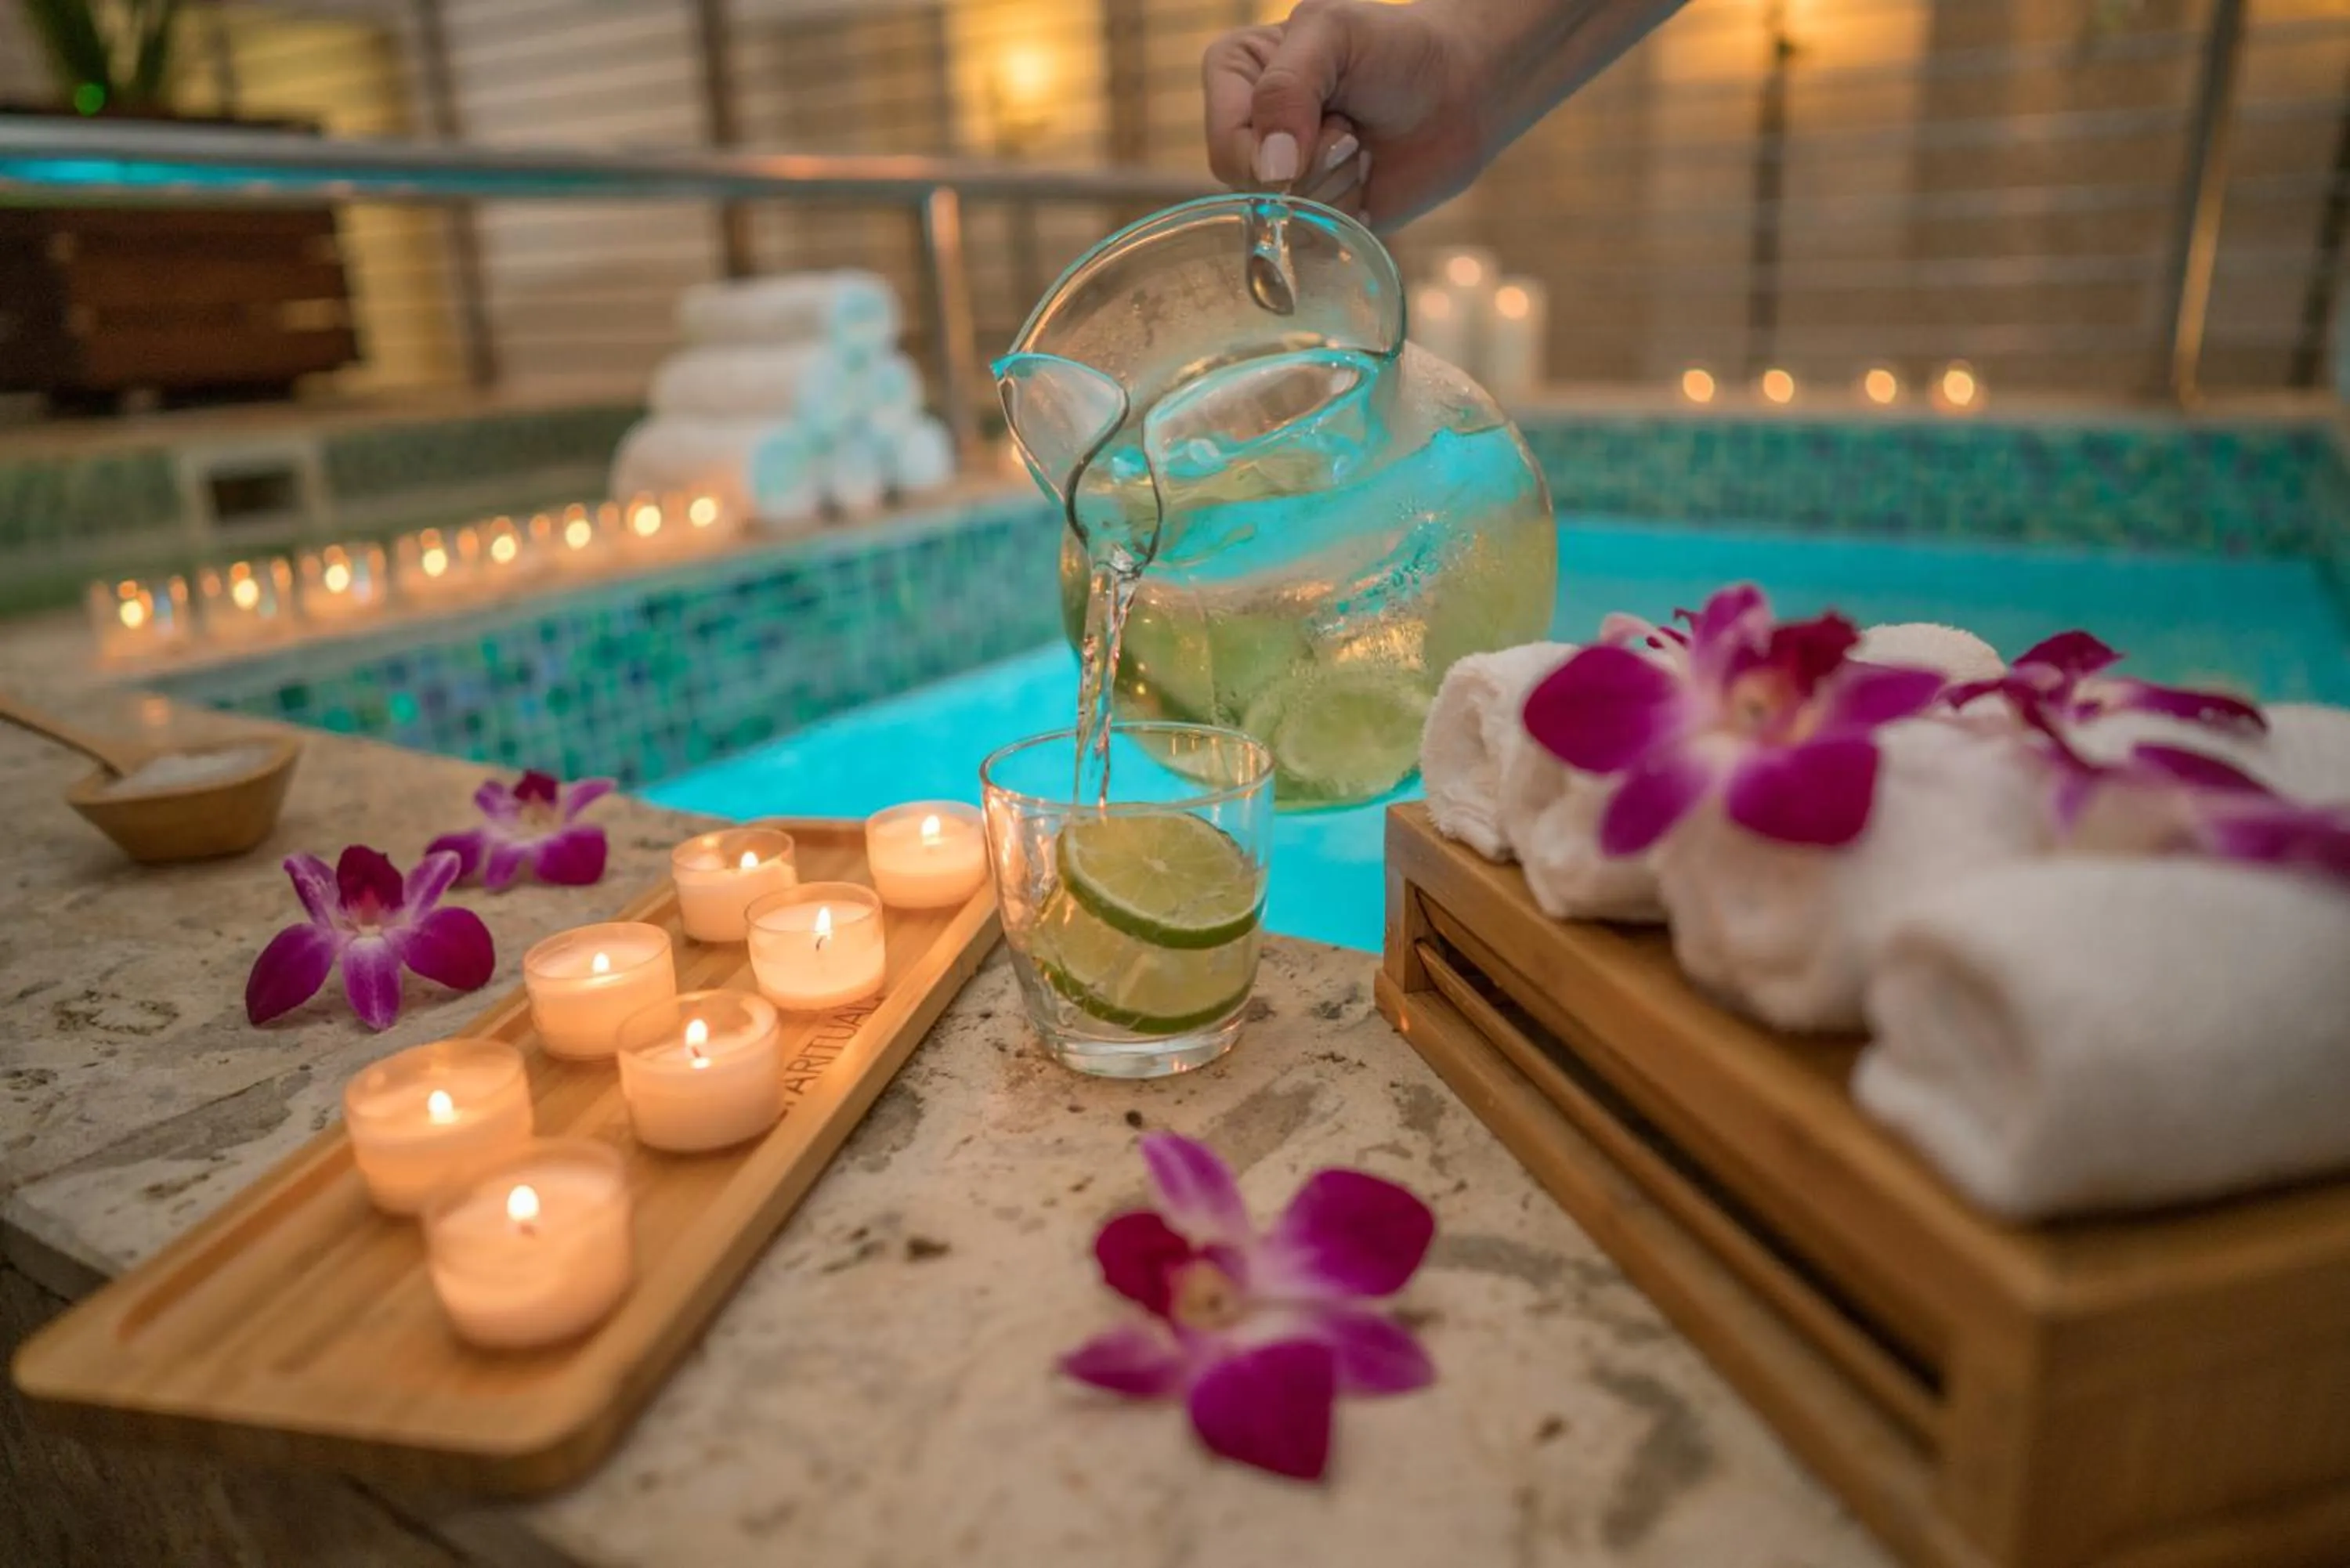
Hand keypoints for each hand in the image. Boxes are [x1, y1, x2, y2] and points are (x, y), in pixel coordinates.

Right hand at [1202, 0, 1493, 229]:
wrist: (1460, 89)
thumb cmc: (1398, 47)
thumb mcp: (1333, 33)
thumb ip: (1286, 88)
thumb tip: (1271, 171)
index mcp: (1233, 74)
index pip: (1225, 144)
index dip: (1276, 149)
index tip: (1334, 119)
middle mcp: (1246, 131)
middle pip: (1251, 189)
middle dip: (1315, 166)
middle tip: (1351, 129)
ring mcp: (1276, 179)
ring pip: (1283, 221)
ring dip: (1337, 187)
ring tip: (1360, 148)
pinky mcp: (1310, 217)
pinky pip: (1312, 243)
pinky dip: (1349, 214)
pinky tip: (1366, 177)